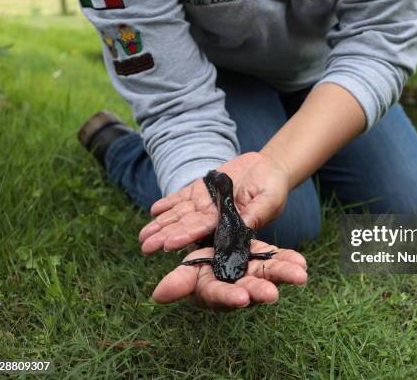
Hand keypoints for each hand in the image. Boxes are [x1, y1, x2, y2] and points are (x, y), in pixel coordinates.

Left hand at [139, 152, 289, 253]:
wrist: (269, 169)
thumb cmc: (273, 189)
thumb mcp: (268, 202)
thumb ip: (254, 216)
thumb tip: (240, 232)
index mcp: (229, 225)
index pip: (203, 233)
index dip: (185, 237)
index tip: (167, 245)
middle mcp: (213, 218)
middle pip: (185, 227)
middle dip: (165, 236)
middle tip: (145, 246)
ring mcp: (206, 204)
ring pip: (179, 215)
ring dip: (161, 224)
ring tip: (143, 234)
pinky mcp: (201, 190)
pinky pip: (182, 198)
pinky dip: (168, 203)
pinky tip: (155, 209)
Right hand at [152, 240, 307, 306]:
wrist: (215, 243)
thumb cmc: (197, 264)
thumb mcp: (186, 269)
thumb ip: (178, 282)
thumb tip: (158, 296)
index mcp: (214, 288)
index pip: (220, 295)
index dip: (229, 297)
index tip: (241, 298)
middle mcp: (236, 284)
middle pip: (249, 288)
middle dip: (261, 291)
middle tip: (272, 294)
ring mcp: (253, 272)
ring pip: (270, 275)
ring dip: (284, 274)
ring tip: (300, 274)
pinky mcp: (265, 259)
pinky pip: (279, 259)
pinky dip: (290, 259)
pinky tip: (302, 261)